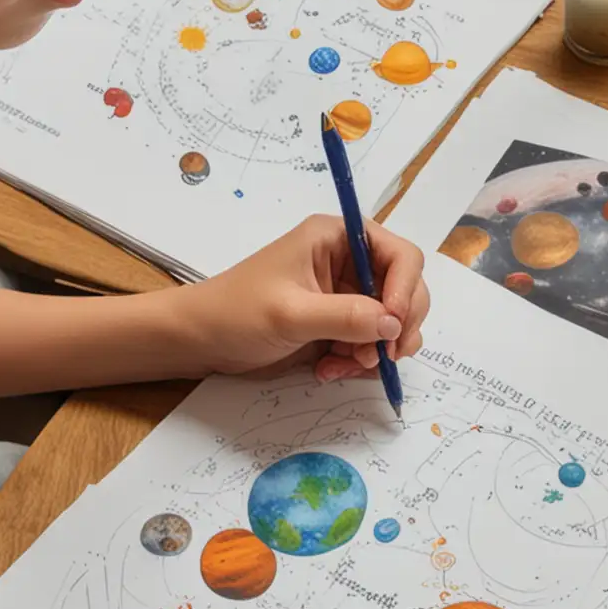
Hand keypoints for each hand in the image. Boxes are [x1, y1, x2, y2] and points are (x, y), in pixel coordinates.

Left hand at [167, 215, 428, 381]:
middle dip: (397, 326)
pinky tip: (328, 370)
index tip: (393, 326)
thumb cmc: (236, 312)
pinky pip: (370, 343)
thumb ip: (345, 316)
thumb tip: (393, 323)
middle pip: (405, 290)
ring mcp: (344, 294)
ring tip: (341, 366)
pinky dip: (358, 361)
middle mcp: (348, 261)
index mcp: (337, 238)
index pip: (401, 255)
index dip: (406, 290)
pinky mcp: (338, 324)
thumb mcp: (291, 313)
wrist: (202, 340)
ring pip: (391, 322)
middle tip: (381, 358)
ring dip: (374, 351)